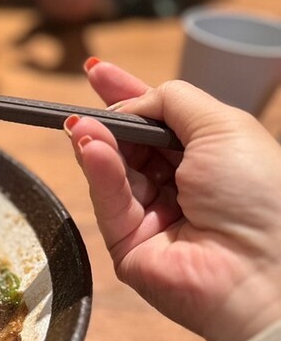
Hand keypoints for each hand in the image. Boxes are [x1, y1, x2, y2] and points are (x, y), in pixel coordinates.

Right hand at [65, 60, 280, 340]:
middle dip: (107, 117)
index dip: (129, 94)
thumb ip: (172, 102)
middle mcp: (181, 185)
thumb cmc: (260, 192)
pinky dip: (98, 170)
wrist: (264, 270)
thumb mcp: (223, 126)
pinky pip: (109, 200)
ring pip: (114, 170)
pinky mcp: (128, 245)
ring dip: (97, 141)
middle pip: (131, 142)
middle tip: (83, 96)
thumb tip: (130, 102)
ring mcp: (153, 216)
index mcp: (210, 156)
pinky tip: (89, 144)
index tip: (96, 71)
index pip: (159, 120)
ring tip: (79, 123)